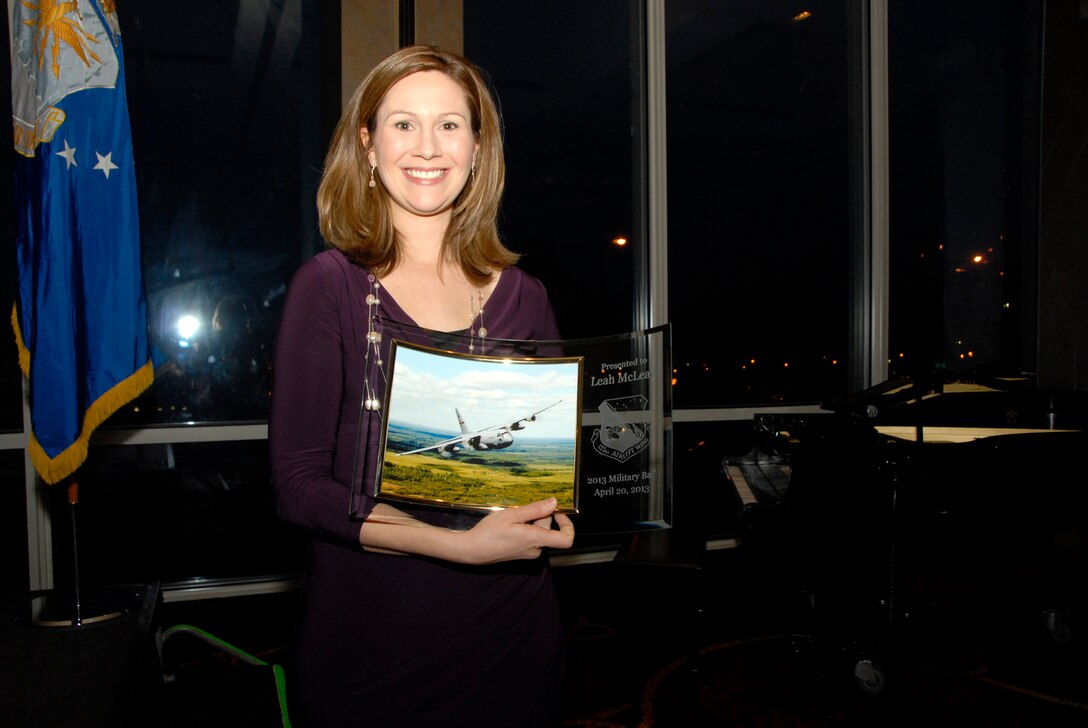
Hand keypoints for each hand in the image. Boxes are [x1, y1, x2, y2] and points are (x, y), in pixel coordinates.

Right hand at [457, 497, 574, 564]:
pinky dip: (525, 528)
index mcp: (536, 540)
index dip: (567, 525)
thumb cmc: (489, 532)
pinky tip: (510, 524)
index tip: (558, 513)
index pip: (566, 540)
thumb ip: (535, 509)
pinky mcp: (520, 553)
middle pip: (549, 531)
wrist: (472, 550)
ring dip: (531, 522)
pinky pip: (530, 538)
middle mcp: (535, 549)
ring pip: (538, 533)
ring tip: (513, 517)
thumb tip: (554, 503)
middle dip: (540, 516)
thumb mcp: (512, 515)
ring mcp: (528, 553)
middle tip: (523, 509)